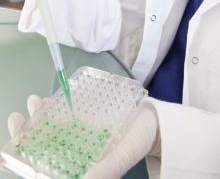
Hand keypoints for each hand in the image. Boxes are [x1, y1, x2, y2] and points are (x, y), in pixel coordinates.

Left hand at [1, 96, 159, 178]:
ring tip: (34, 102)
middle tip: (17, 119)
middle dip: (27, 133)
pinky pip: (64, 111)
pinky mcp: (84, 116)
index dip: (26, 159)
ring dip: (37, 116)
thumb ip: (102, 171)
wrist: (153, 121)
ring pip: (51, 126)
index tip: (8, 150)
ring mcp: (78, 132)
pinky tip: (49, 99)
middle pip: (44, 144)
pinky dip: (53, 106)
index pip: (47, 167)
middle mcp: (75, 150)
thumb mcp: (119, 159)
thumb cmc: (137, 143)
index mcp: (80, 166)